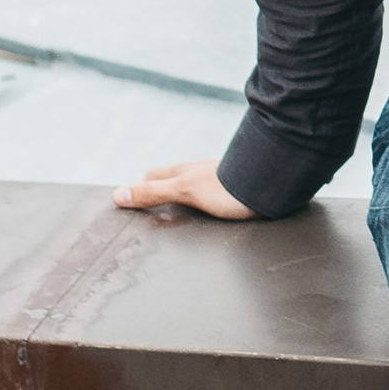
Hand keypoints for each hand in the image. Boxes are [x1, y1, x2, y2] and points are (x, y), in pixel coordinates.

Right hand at [116, 157, 253, 221]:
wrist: (269, 184)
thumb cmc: (227, 187)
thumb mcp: (184, 191)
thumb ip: (153, 192)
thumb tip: (118, 195)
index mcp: (184, 172)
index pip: (153, 176)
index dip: (140, 187)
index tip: (130, 201)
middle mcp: (199, 173)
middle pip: (172, 180)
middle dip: (160, 190)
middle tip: (150, 209)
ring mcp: (217, 181)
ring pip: (193, 188)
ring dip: (184, 199)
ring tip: (177, 217)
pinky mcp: (234, 191)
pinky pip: (213, 196)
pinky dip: (204, 204)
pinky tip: (209, 215)